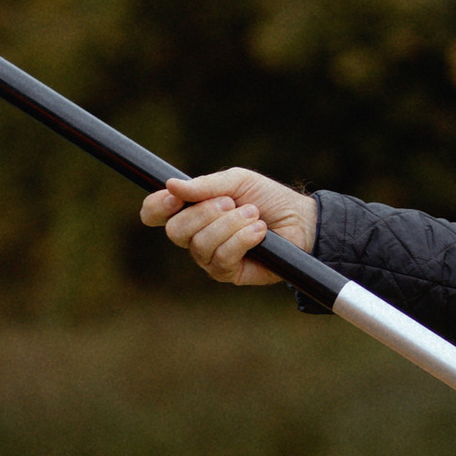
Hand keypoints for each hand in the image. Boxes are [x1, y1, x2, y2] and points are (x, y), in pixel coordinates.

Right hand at [139, 167, 315, 288]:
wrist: (300, 220)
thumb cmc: (268, 198)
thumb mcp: (238, 182)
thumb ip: (205, 185)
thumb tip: (171, 185)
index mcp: (191, 210)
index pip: (155, 213)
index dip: (157, 207)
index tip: (174, 198)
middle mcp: (195, 236)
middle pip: (175, 231)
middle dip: (204, 214)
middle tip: (231, 203)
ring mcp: (209, 257)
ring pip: (200, 245)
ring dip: (230, 225)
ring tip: (254, 215)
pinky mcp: (228, 273)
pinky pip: (221, 259)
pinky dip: (242, 240)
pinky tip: (259, 232)